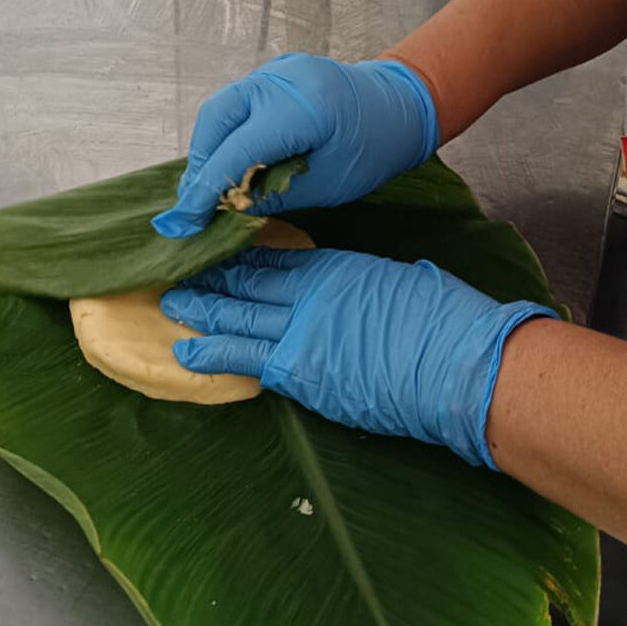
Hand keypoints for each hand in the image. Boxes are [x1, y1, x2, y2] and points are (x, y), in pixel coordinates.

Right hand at [151, 53, 439, 237]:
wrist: (402, 106)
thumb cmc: (375, 149)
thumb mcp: (328, 185)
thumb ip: (274, 195)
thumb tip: (226, 209)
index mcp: (305, 106)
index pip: (238, 149)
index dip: (208, 188)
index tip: (187, 221)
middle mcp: (284, 78)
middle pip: (217, 118)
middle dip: (200, 163)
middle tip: (194, 204)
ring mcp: (277, 69)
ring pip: (222, 107)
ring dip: (209, 147)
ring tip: (207, 187)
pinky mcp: (275, 72)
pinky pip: (238, 102)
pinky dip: (226, 132)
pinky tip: (228, 162)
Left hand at [160, 248, 555, 467]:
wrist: (455, 363)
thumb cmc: (446, 324)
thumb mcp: (402, 284)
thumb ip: (370, 286)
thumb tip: (367, 293)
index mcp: (337, 269)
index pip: (275, 260)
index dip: (242, 258)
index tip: (218, 254)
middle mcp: (310, 294)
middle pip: (248, 283)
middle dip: (212, 280)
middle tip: (178, 273)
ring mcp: (300, 332)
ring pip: (237, 317)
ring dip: (201, 311)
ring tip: (170, 305)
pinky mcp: (298, 371)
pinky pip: (243, 359)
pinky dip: (211, 353)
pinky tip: (185, 352)